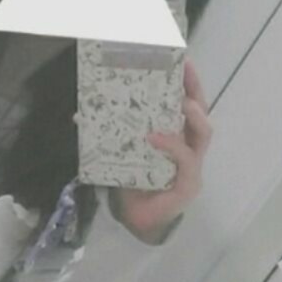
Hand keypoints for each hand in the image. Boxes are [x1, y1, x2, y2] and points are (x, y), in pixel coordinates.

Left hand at [108, 59, 212, 244]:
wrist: (136, 223)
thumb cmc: (132, 187)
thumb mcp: (120, 154)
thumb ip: (108, 135)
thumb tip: (79, 114)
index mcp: (175, 136)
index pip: (186, 104)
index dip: (186, 82)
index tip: (180, 59)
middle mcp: (189, 147)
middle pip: (201, 113)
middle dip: (195, 89)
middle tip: (186, 69)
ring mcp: (192, 165)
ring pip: (203, 134)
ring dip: (193, 115)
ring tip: (182, 102)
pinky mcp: (188, 184)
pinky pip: (186, 160)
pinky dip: (171, 146)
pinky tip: (154, 137)